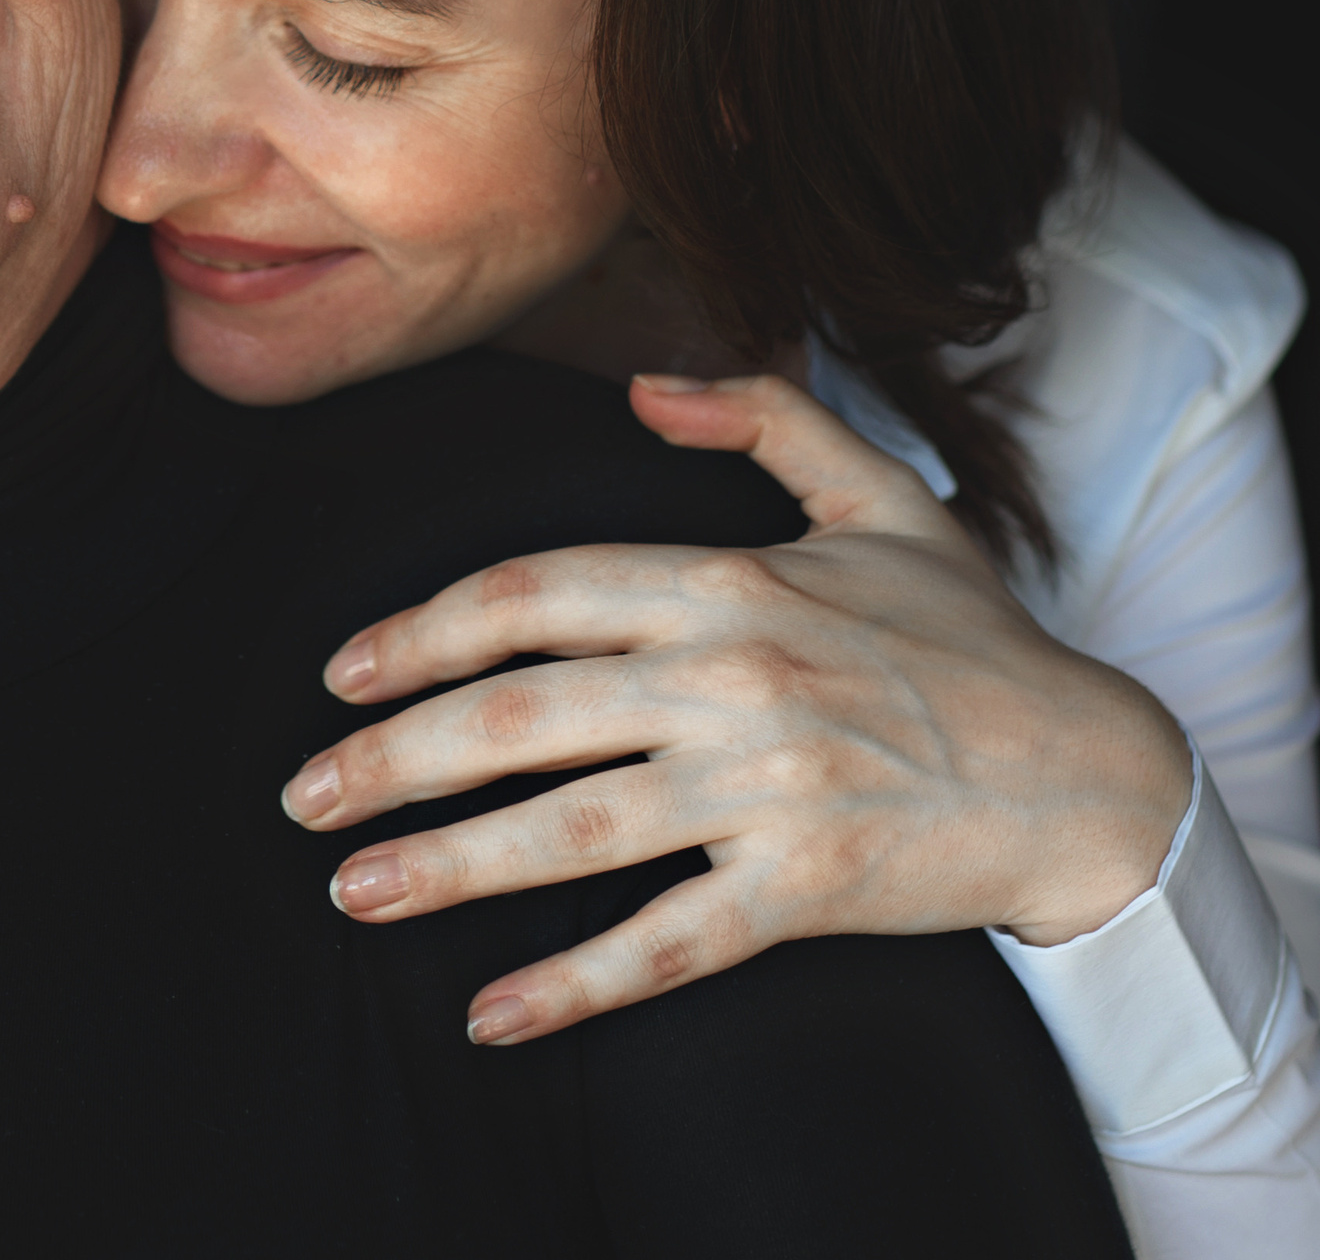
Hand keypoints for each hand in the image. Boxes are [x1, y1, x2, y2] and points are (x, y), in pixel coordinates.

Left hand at [277, 372, 1191, 1045]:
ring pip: (572, 830)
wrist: (1094, 770)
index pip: (532, 595)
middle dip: (393, 758)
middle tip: (304, 795)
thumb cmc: (968, 634)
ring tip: (351, 889)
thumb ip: (761, 418)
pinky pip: (670, 941)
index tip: (342, 674)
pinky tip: (490, 1014)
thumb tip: (645, 384)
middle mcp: (731, 678)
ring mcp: (767, 788)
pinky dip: (576, 984)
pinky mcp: (808, 887)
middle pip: (519, 716)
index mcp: (727, 582)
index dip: (422, 633)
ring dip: (447, 864)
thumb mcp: (877, 494)